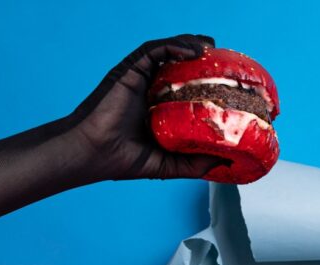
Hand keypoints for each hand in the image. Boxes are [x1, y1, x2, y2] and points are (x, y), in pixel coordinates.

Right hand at [63, 34, 231, 181]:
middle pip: (177, 64)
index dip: (202, 79)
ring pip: (167, 52)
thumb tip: (225, 162)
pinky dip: (174, 46)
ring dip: (190, 45)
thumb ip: (194, 163)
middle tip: (220, 57)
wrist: (94, 153)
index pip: (182, 86)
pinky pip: (154, 51)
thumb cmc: (122, 159)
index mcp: (157, 108)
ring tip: (209, 48)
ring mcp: (139, 79)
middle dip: (199, 56)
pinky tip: (192, 52)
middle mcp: (148, 90)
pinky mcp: (129, 70)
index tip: (224, 79)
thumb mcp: (169, 164)